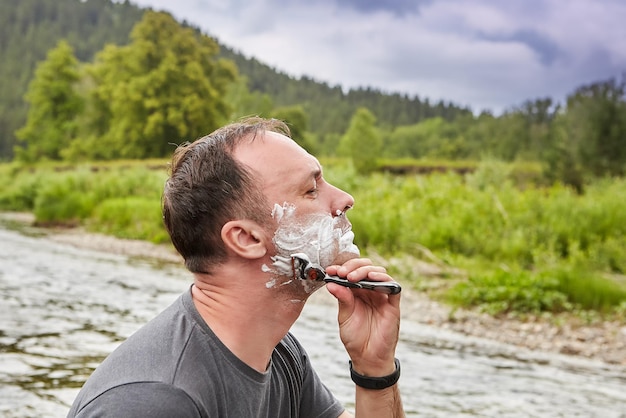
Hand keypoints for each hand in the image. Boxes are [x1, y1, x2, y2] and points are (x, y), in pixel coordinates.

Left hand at [325, 258, 400, 376]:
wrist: (367, 358)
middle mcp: (370, 292)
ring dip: (364, 270)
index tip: (330, 270)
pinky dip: (384, 279)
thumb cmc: (356, 338)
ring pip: (378, 272)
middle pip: (365, 268)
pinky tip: (372, 278)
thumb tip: (331, 283)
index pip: (351, 272)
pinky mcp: (392, 304)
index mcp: (356, 293)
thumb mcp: (344, 317)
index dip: (341, 268)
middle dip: (352, 266)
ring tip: (351, 276)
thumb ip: (342, 299)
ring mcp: (382, 297)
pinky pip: (393, 286)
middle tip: (341, 272)